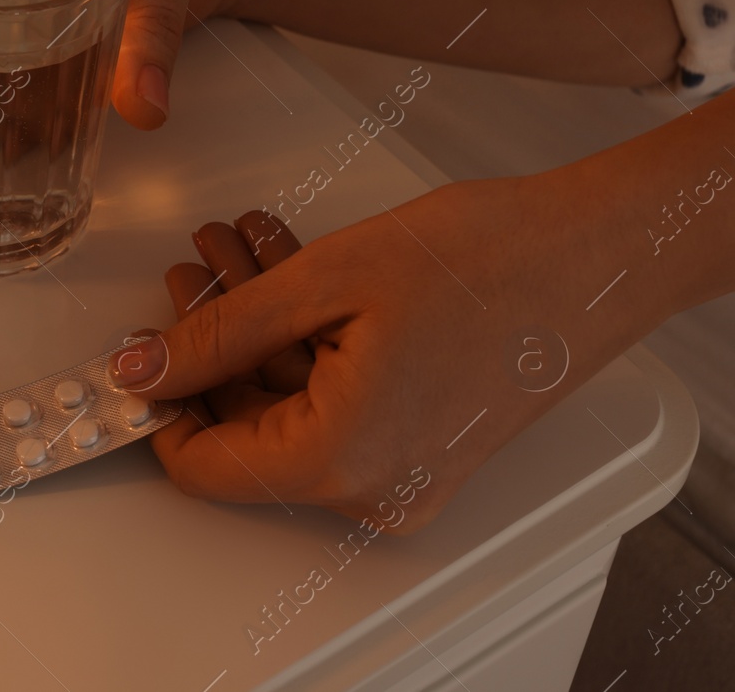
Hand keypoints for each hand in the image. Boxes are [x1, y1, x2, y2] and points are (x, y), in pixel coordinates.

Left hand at [112, 176, 650, 530]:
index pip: (204, 467)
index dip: (160, 405)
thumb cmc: (489, 259)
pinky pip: (334, 398)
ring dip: (254, 325)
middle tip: (193, 269)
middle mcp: (371, 488)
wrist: (599, 250)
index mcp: (341, 462)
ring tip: (231, 250)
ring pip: (289, 401)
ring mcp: (401, 471)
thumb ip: (219, 334)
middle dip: (211, 339)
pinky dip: (304, 338)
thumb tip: (141, 371)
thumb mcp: (321, 282)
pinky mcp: (421, 442)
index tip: (138, 352)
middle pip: (248, 426)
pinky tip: (281, 267)